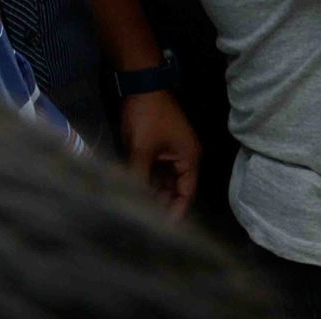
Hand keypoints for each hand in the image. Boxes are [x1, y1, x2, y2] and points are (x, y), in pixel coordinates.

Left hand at [120, 90, 200, 218]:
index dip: (176, 214)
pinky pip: (155, 174)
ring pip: (164, 183)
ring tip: (137, 216)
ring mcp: (170, 154)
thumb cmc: (147, 117)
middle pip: (176, 191)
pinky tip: (134, 197)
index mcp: (189, 159)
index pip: (187, 194)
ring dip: (153, 196)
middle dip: (163, 207)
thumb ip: (138, 179)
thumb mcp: (141, 150)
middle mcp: (184, 159)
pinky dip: (146, 184)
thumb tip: (131, 205)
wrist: (141, 84)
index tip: (162, 234)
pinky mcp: (158, 150)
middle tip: (145, 228)